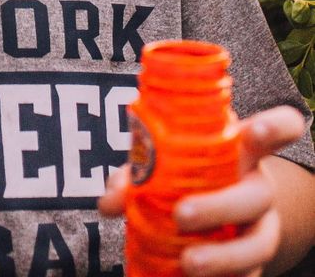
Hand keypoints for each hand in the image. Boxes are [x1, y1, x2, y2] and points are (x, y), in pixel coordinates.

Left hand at [98, 104, 305, 275]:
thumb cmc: (186, 175)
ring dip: (225, 257)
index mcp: (242, 149)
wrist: (212, 215)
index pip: (279, 128)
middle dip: (221, 206)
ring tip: (189, 264)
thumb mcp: (160, 164)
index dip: (277, 127)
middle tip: (181, 215)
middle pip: (256, 195)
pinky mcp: (254, 263)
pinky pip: (250, 276)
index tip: (258, 132)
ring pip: (259, 243)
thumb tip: (109, 203)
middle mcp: (258, 187)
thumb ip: (135, 176)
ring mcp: (261, 227)